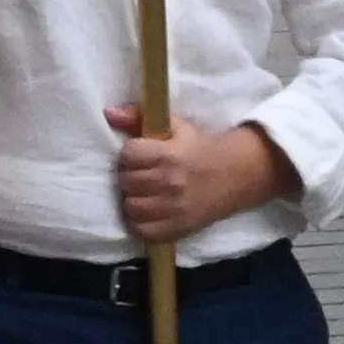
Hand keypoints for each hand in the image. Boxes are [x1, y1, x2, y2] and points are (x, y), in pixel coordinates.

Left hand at [101, 108, 292, 242]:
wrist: (235, 176)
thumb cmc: (200, 148)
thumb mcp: (175, 126)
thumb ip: (139, 117)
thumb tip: (109, 113)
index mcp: (169, 154)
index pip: (128, 154)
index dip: (130, 153)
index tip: (139, 154)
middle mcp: (169, 183)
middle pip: (126, 180)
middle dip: (130, 174)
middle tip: (142, 172)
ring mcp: (172, 209)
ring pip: (130, 205)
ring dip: (133, 197)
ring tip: (144, 191)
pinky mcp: (175, 228)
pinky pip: (141, 229)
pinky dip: (139, 220)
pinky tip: (148, 209)